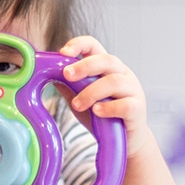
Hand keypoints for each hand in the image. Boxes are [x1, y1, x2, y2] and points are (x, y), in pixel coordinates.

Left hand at [58, 36, 150, 156]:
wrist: (124, 140)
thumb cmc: (101, 116)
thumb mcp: (80, 99)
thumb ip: (68, 86)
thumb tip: (46, 75)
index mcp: (106, 67)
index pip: (94, 46)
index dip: (79, 44)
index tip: (63, 52)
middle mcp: (122, 74)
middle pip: (106, 60)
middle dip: (84, 66)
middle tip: (67, 75)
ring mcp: (132, 90)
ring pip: (113, 82)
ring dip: (91, 92)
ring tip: (77, 104)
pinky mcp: (138, 109)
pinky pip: (125, 105)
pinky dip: (108, 108)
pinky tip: (97, 112)